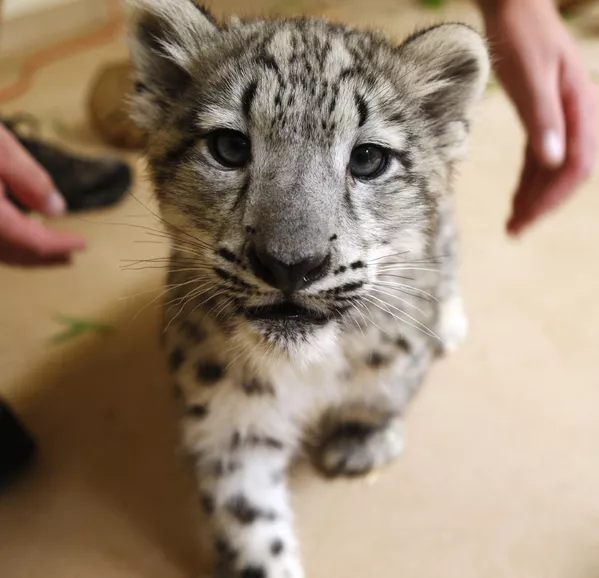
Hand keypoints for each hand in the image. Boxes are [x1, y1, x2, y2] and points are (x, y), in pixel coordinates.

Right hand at [0, 124, 85, 265]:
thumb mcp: (0, 149)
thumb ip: (31, 181)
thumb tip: (57, 209)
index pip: (31, 242)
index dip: (58, 246)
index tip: (82, 245)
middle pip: (10, 253)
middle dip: (42, 257)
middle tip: (69, 256)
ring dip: (21, 252)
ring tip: (48, 249)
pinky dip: (3, 240)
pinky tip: (16, 229)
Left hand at [483, 0, 596, 234]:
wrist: (514, 4)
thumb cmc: (521, 34)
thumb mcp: (529, 77)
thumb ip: (542, 118)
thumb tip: (554, 160)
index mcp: (581, 107)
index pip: (575, 165)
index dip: (552, 197)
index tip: (526, 219)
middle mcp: (575, 115)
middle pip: (565, 172)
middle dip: (541, 203)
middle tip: (514, 230)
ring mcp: (561, 116)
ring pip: (551, 167)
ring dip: (533, 195)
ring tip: (513, 222)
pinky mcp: (543, 114)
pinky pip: (539, 156)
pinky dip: (528, 178)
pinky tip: (517, 195)